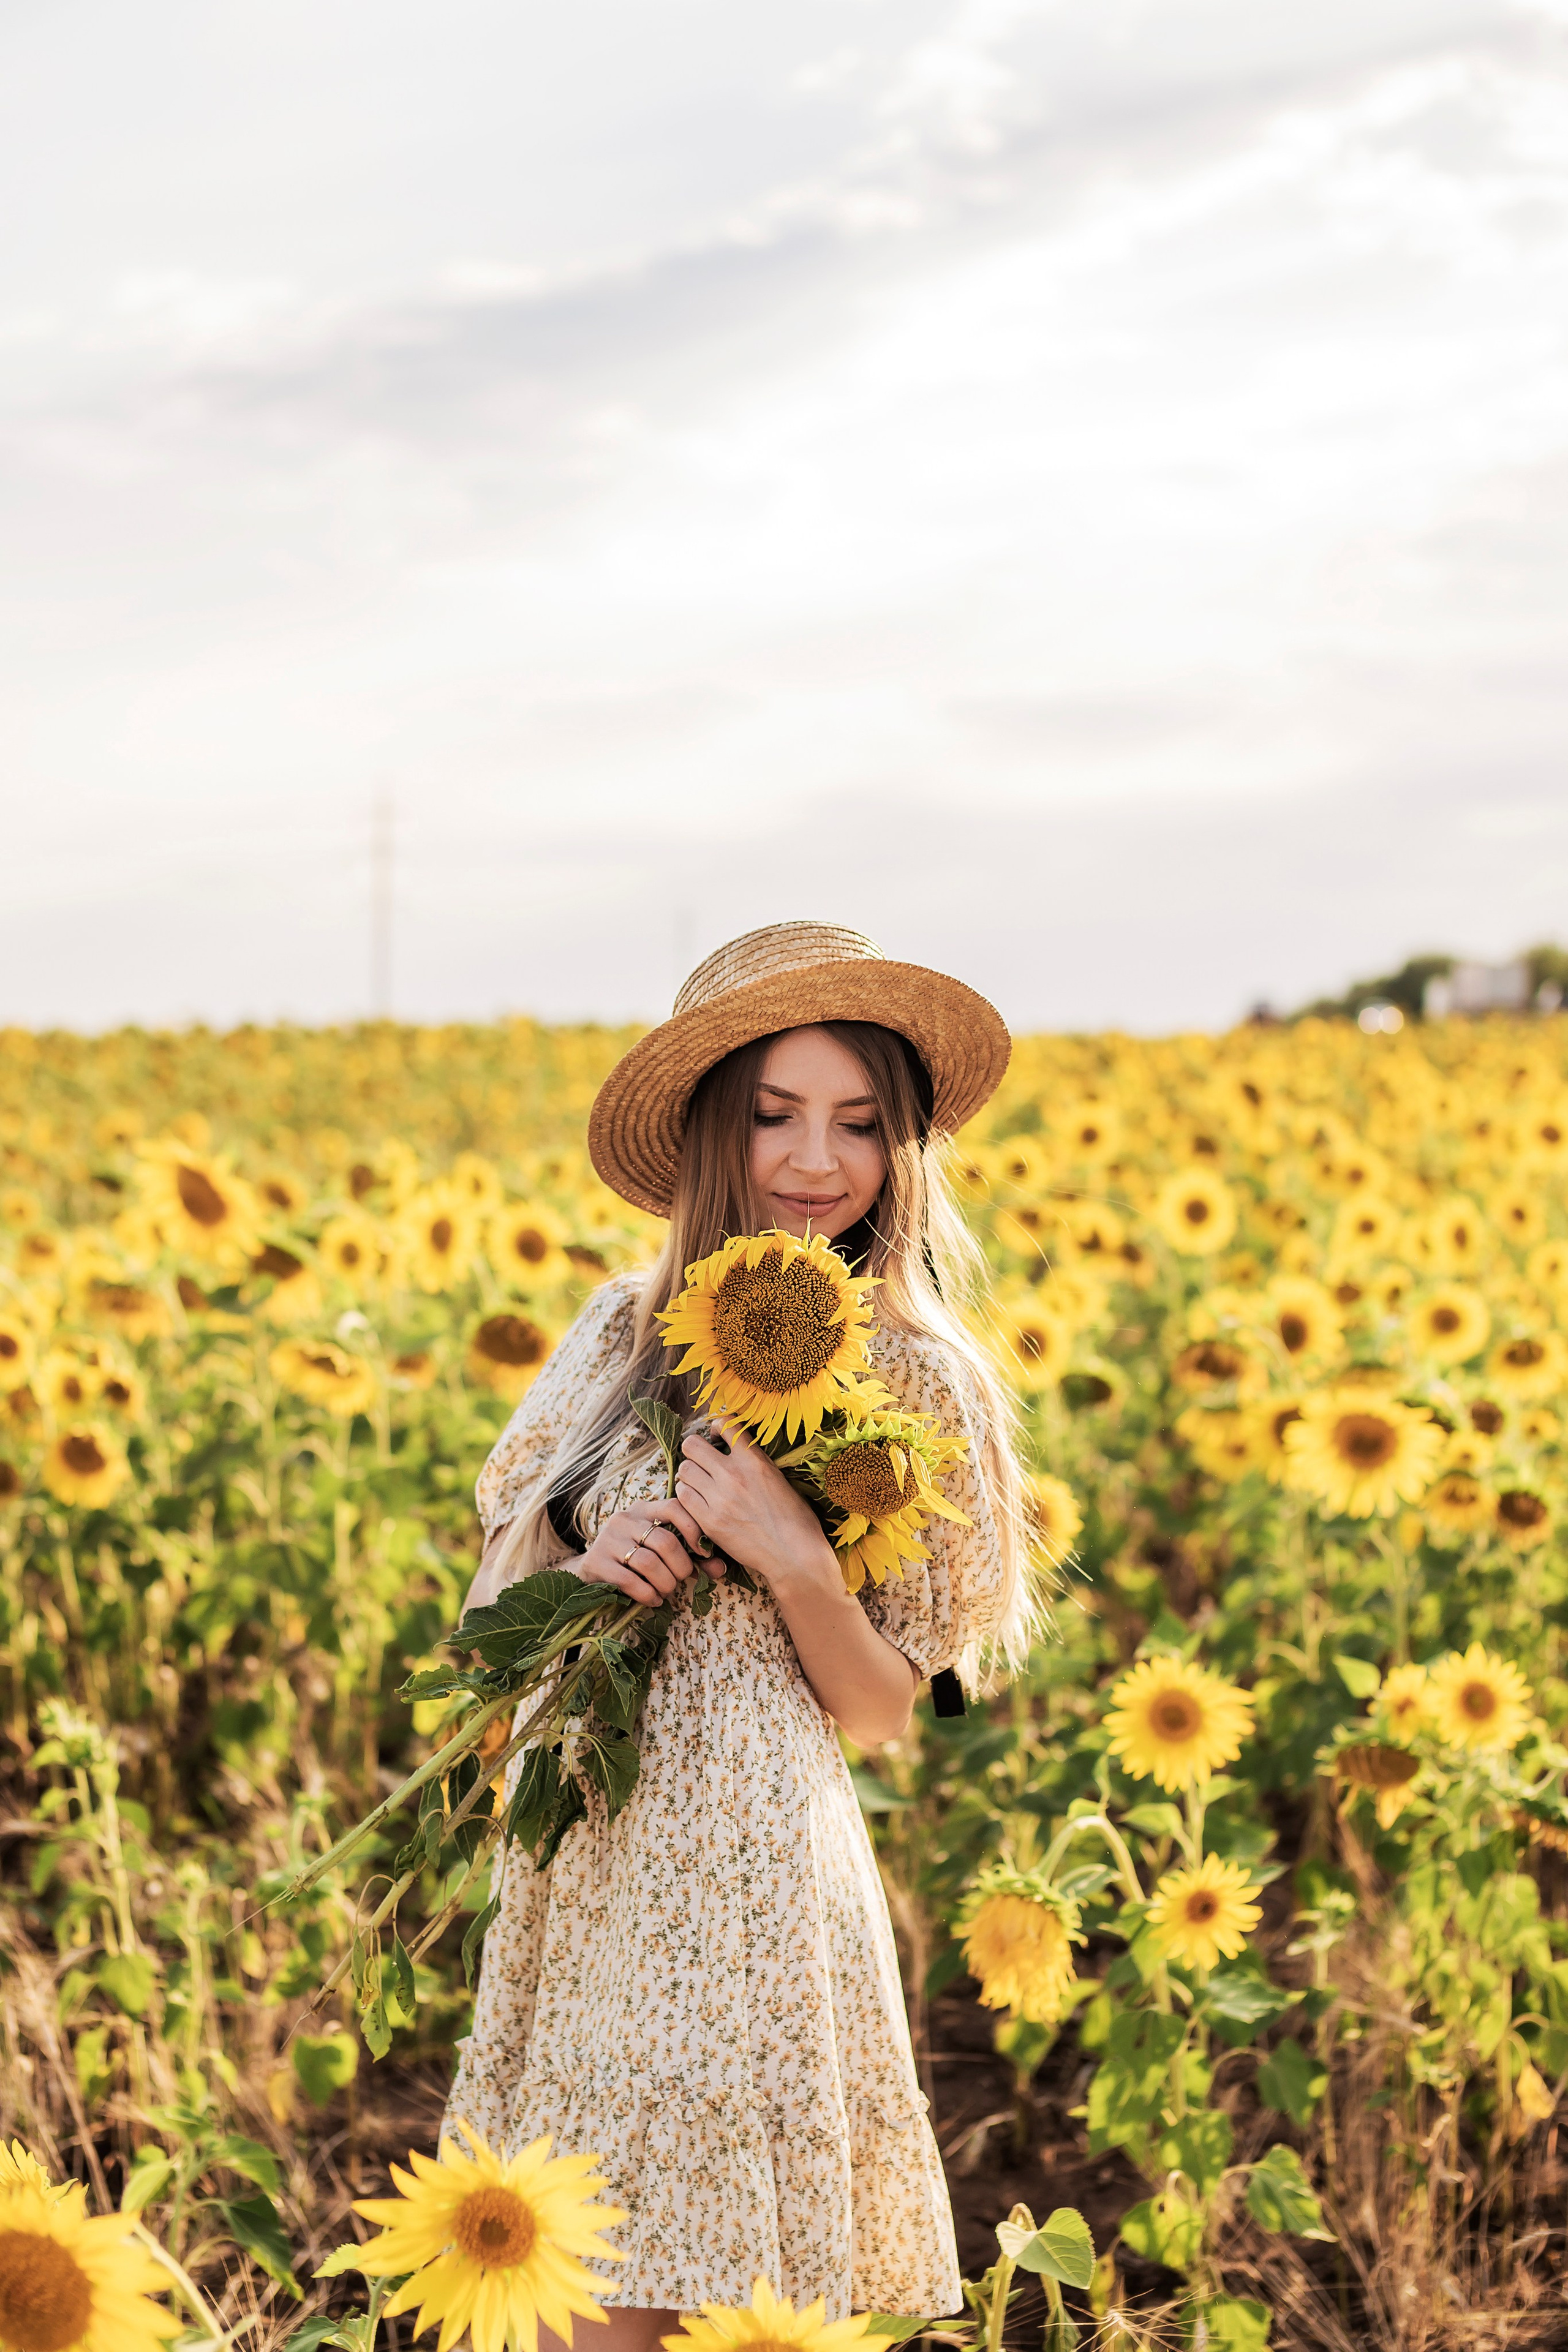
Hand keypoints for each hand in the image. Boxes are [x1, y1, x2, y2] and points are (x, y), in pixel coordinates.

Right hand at [576, 1496, 715, 1606]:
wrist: (590, 1570)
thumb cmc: (634, 1558)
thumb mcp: (660, 1551)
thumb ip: (691, 1557)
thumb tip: (721, 1569)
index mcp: (644, 1510)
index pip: (674, 1507)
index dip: (694, 1528)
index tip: (704, 1552)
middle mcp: (625, 1519)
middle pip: (664, 1541)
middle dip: (681, 1566)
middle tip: (683, 1579)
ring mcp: (608, 1540)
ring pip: (648, 1562)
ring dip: (665, 1583)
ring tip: (667, 1591)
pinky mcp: (597, 1562)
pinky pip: (629, 1581)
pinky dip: (647, 1594)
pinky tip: (653, 1600)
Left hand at [675, 1421, 835, 1591]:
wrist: (795, 1555)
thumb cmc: (796, 1519)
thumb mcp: (779, 1478)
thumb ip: (755, 1461)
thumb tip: (736, 1450)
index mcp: (754, 1459)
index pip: (725, 1423)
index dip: (716, 1426)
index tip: (718, 1437)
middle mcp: (733, 1474)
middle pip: (692, 1445)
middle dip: (695, 1451)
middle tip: (703, 1462)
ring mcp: (719, 1498)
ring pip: (683, 1470)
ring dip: (690, 1475)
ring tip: (700, 1485)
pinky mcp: (709, 1521)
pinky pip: (683, 1497)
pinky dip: (688, 1497)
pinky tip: (699, 1503)